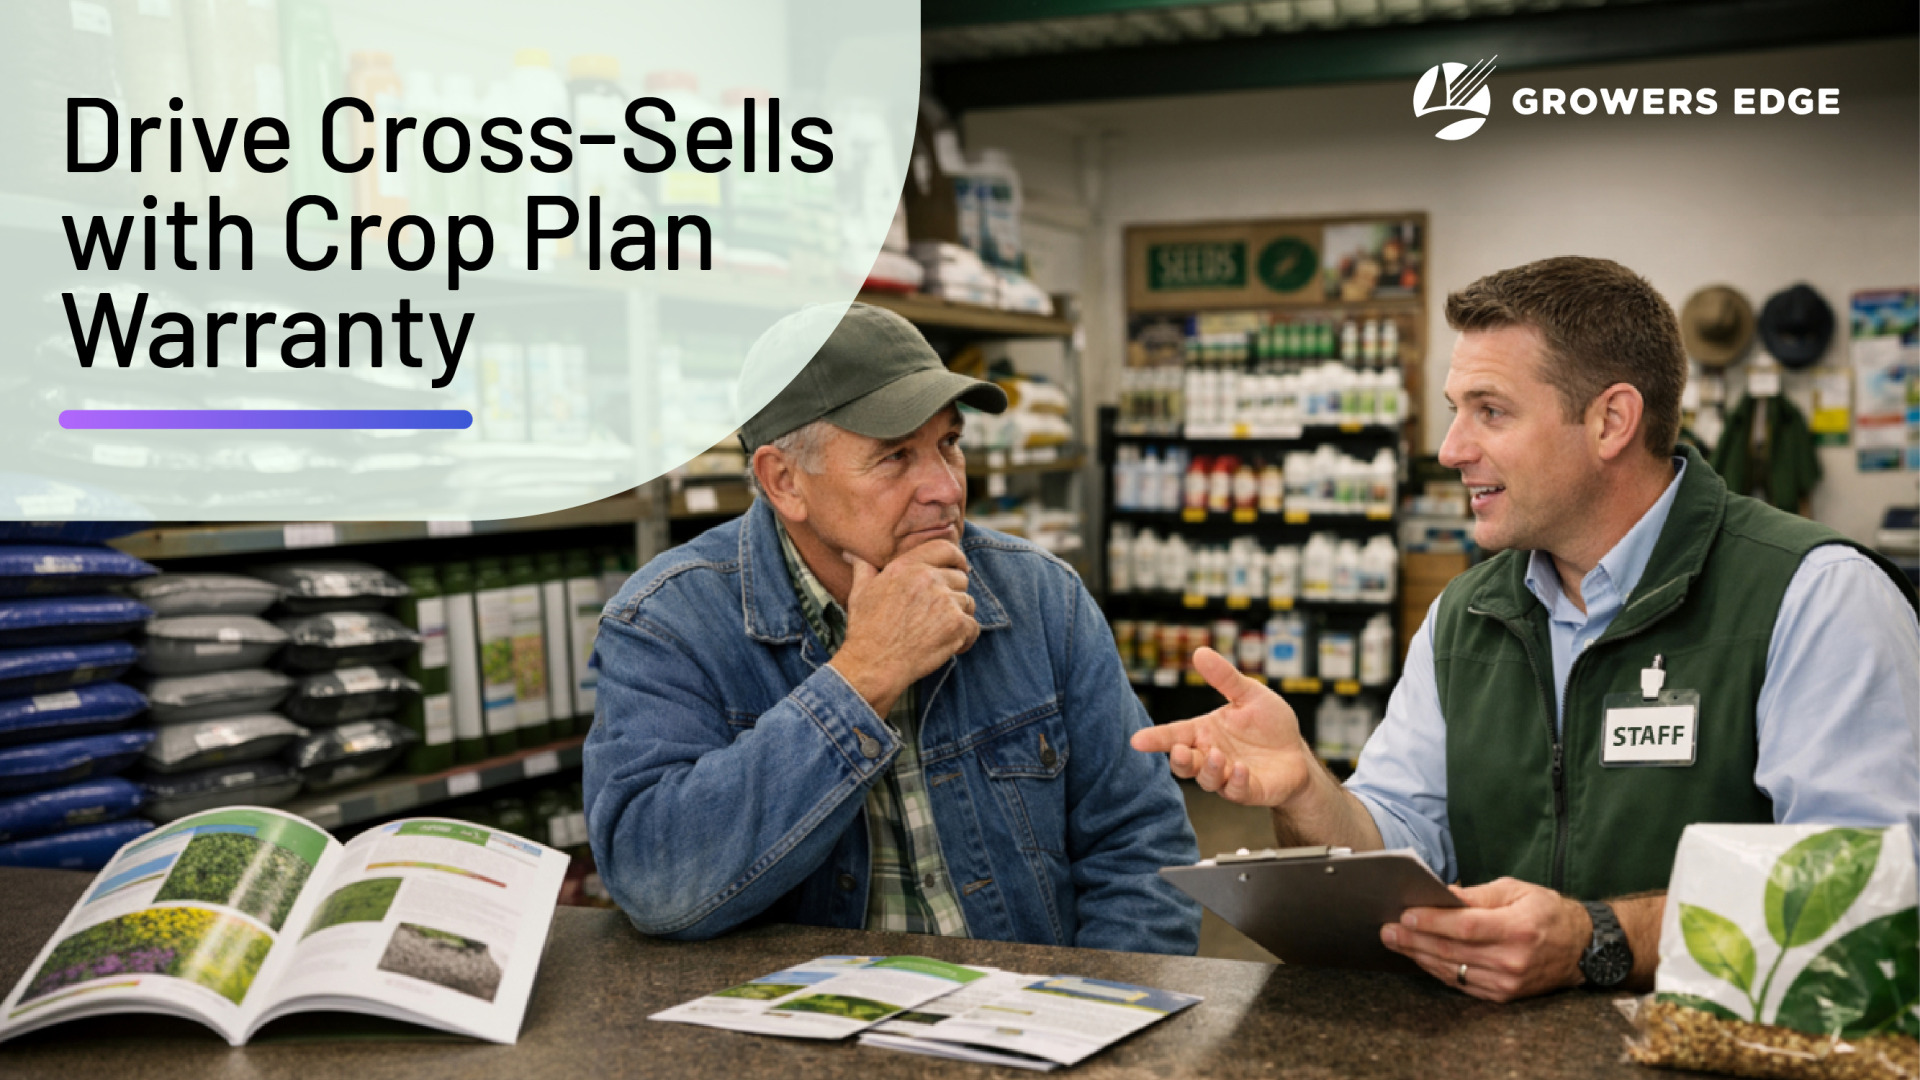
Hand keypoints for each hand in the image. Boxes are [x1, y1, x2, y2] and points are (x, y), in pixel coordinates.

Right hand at [831, 540, 978, 714]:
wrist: (873, 664)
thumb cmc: (865, 630)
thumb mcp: (859, 592)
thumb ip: (864, 568)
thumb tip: (852, 554)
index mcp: (906, 567)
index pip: (945, 548)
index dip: (957, 558)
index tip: (959, 568)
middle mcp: (928, 579)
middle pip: (960, 578)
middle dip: (954, 594)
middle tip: (938, 614)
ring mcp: (944, 601)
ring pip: (968, 602)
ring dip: (958, 617)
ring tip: (937, 631)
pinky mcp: (956, 625)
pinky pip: (973, 626)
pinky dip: (966, 638)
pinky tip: (949, 646)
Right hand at [1128, 647, 1317, 807]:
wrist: (1298, 753)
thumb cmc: (1270, 725)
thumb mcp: (1250, 694)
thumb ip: (1225, 678)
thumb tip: (1200, 652)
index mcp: (1205, 732)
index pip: (1174, 734)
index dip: (1155, 738)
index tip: (1137, 740)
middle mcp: (1211, 755)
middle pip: (1183, 763)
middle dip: (1179, 760)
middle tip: (1180, 750)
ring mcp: (1227, 776)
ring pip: (1206, 779)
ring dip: (1209, 769)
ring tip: (1220, 756)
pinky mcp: (1247, 790)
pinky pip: (1235, 791)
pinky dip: (1235, 781)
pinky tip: (1241, 769)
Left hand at [1381, 877, 1590, 1001]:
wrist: (1582, 948)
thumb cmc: (1547, 912)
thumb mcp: (1516, 890)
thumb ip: (1478, 895)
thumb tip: (1441, 894)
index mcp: (1519, 928)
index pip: (1465, 927)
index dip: (1432, 922)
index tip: (1405, 915)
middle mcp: (1513, 960)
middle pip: (1452, 951)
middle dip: (1414, 940)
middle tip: (1387, 930)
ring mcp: (1508, 983)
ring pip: (1452, 970)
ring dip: (1419, 956)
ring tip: (1396, 941)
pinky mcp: (1504, 996)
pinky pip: (1461, 983)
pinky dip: (1438, 969)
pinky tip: (1420, 956)